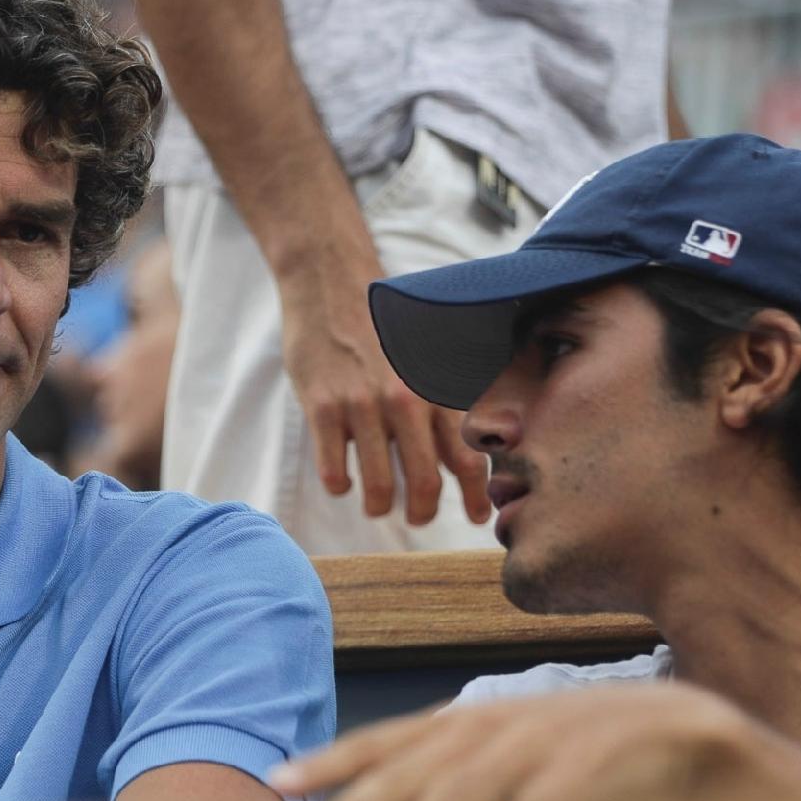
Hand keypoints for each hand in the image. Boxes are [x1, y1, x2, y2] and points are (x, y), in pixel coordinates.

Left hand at [269, 683, 800, 800]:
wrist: (744, 758)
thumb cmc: (634, 782)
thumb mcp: (544, 792)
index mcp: (503, 722)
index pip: (405, 738)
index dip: (341, 758)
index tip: (278, 786)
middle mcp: (531, 715)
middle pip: (431, 755)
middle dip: (364, 794)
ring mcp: (583, 726)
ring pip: (494, 765)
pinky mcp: (638, 746)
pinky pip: (577, 784)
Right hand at [277, 250, 490, 526]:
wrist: (329, 283)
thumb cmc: (382, 322)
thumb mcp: (427, 352)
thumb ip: (445, 396)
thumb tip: (473, 446)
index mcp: (436, 387)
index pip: (469, 457)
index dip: (477, 497)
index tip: (477, 516)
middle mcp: (406, 399)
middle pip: (426, 482)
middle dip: (424, 513)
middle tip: (419, 517)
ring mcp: (362, 405)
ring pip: (379, 486)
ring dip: (380, 506)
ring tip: (378, 505)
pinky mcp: (323, 408)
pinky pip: (334, 472)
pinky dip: (340, 486)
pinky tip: (342, 479)